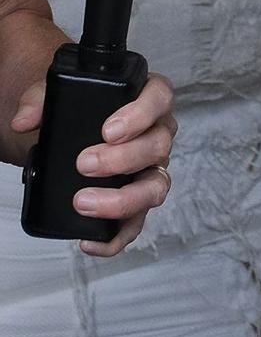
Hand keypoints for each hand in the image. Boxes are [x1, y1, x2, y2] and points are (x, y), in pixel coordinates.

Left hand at [10, 73, 176, 255]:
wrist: (71, 135)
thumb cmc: (79, 111)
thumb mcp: (58, 95)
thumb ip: (39, 100)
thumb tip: (24, 121)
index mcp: (146, 100)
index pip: (160, 99)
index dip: (140, 115)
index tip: (108, 130)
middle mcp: (156, 135)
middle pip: (157, 146)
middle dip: (122, 159)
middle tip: (85, 164)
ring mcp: (150, 170)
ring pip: (155, 187)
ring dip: (122, 199)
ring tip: (83, 202)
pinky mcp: (137, 202)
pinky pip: (136, 224)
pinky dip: (115, 237)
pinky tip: (88, 240)